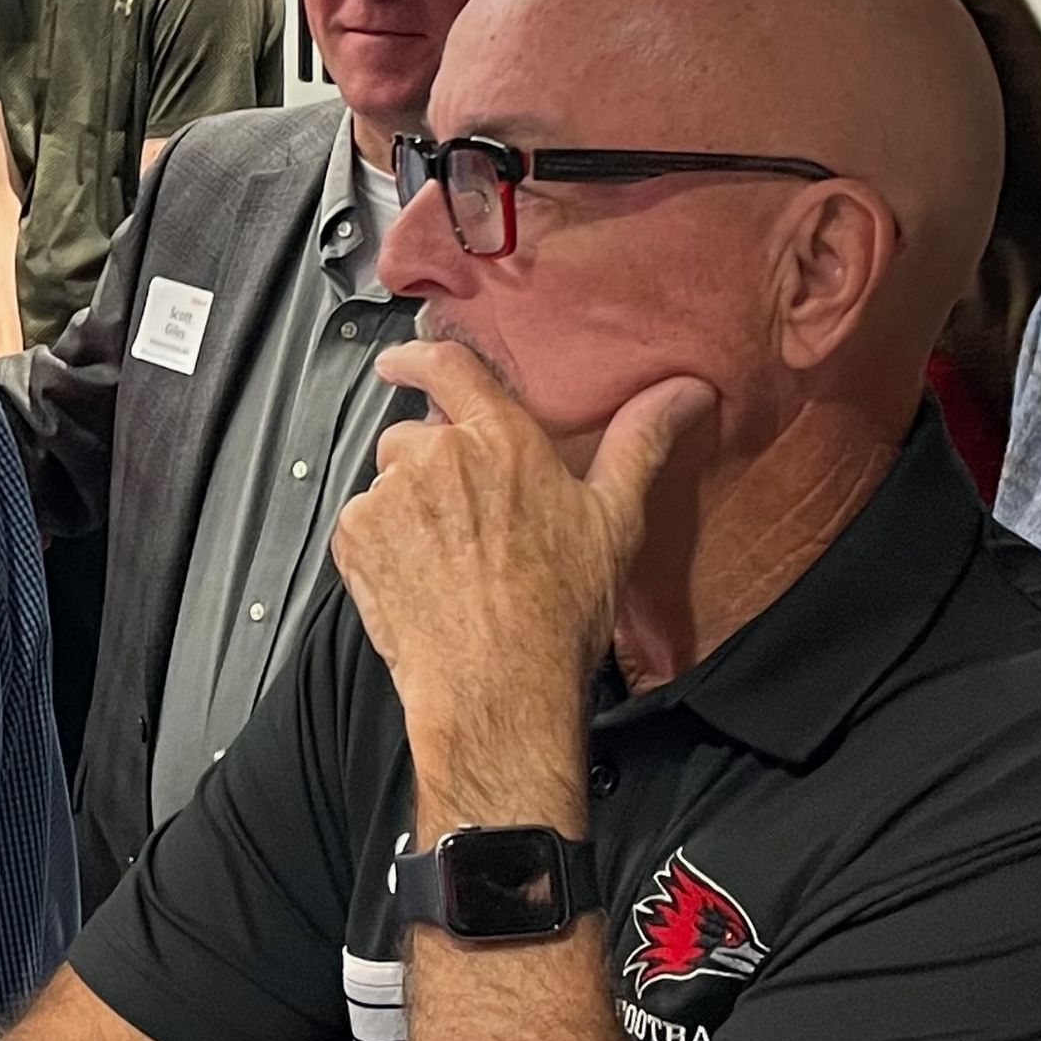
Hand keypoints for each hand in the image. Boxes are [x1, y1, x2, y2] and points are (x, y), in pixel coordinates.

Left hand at [330, 340, 712, 811]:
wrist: (497, 684)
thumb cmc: (559, 608)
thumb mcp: (613, 520)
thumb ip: (639, 442)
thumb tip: (685, 392)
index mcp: (500, 437)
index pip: (448, 367)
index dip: (416, 357)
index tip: (399, 361)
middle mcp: (436, 453)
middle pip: (416, 436)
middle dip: (431, 467)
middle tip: (465, 523)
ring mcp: (388, 494)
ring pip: (388, 484)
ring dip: (407, 509)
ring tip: (445, 561)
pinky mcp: (354, 537)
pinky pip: (360, 525)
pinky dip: (380, 546)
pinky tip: (417, 579)